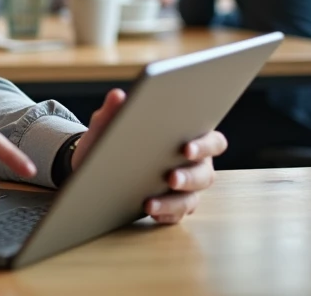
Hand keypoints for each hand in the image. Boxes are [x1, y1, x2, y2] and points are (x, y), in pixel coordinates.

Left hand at [71, 90, 226, 223]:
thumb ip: (114, 110)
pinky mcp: (173, 207)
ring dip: (173, 201)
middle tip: (170, 177)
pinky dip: (164, 214)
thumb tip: (117, 95)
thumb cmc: (113, 137)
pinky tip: (149, 212)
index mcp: (189, 138)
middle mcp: (194, 164)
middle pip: (205, 173)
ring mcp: (186, 188)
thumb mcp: (109, 123)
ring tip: (150, 203)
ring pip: (191, 198)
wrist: (98, 163)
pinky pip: (176, 215)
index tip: (185, 148)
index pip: (212, 141)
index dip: (204, 145)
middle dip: (189, 176)